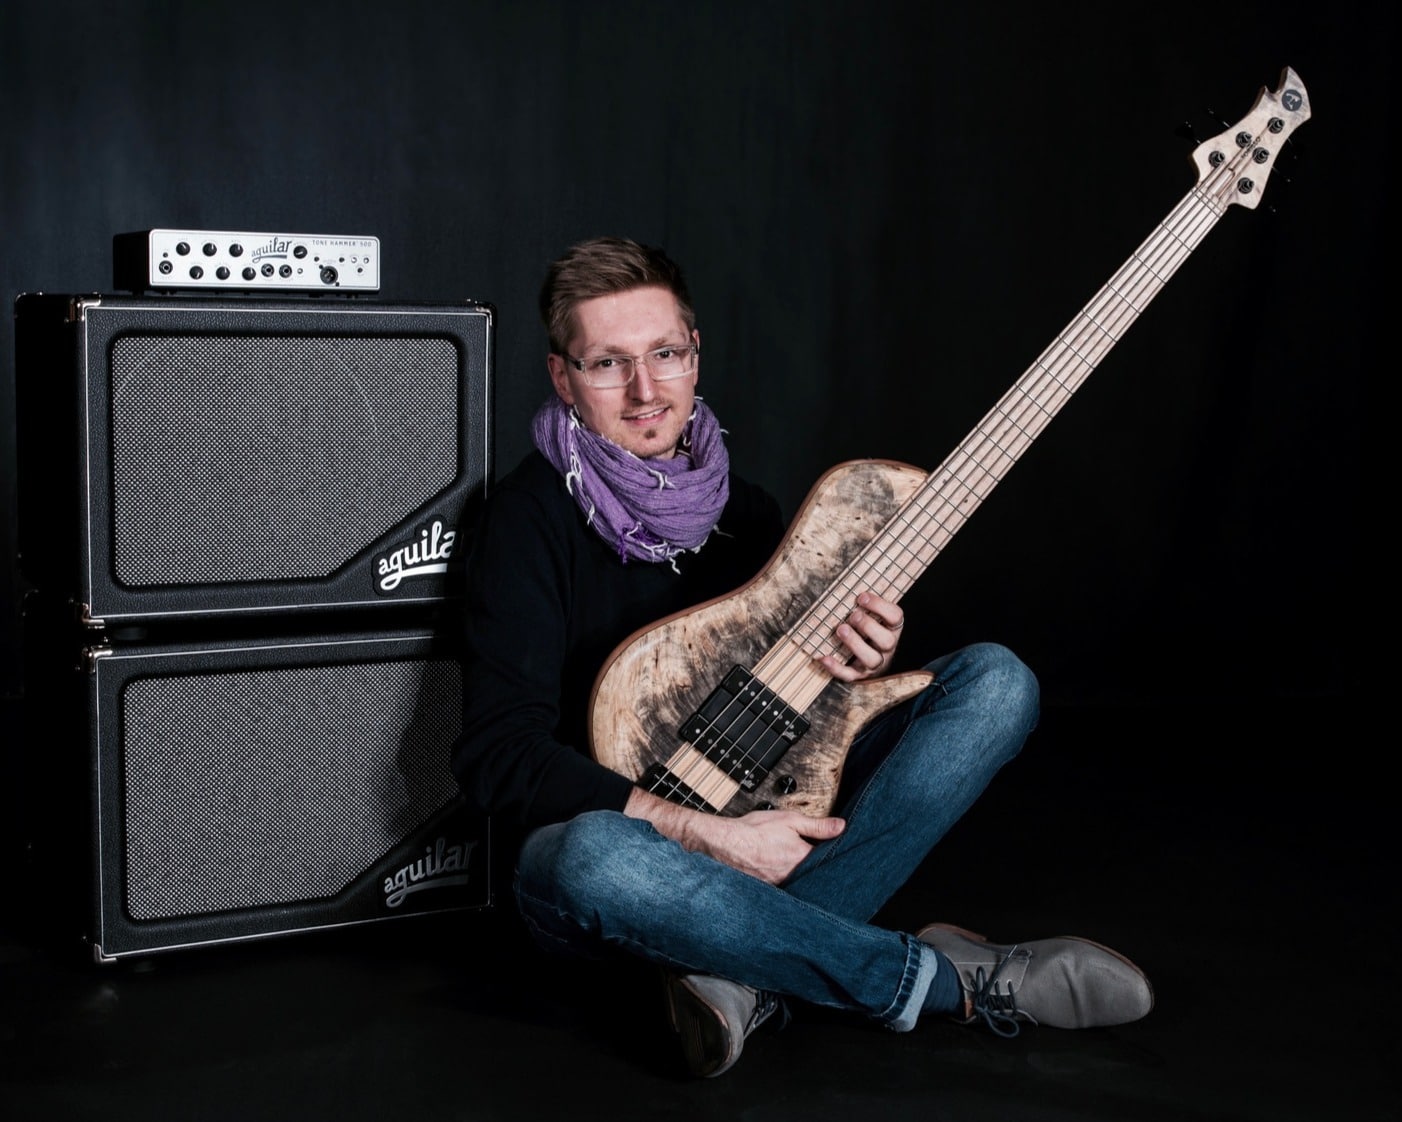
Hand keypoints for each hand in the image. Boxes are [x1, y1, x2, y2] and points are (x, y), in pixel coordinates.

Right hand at [625, 787, 843, 883]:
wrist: (722, 844)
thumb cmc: (752, 831)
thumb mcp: (789, 820)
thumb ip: (817, 825)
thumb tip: (842, 827)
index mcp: (802, 859)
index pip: (828, 862)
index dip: (836, 860)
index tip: (846, 862)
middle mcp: (793, 877)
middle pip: (815, 877)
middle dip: (821, 875)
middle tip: (831, 876)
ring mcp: (780, 887)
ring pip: (800, 885)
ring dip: (804, 882)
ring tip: (808, 879)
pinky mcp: (768, 891)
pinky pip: (784, 891)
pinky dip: (788, 887)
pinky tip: (786, 884)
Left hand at [820, 591, 903, 681]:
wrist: (866, 660)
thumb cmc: (865, 629)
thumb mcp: (871, 615)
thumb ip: (863, 603)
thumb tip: (845, 580)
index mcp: (892, 628)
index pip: (896, 616)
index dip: (880, 606)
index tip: (861, 596)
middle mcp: (887, 647)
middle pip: (887, 641)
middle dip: (868, 626)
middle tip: (852, 615)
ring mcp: (875, 664)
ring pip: (872, 659)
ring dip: (855, 644)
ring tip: (840, 629)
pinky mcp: (860, 676)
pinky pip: (850, 675)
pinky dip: (836, 668)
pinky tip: (823, 657)